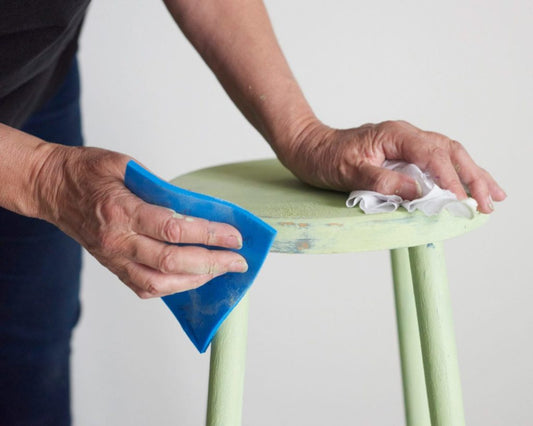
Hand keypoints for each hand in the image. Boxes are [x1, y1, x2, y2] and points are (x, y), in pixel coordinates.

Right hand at [35, 145, 247, 297]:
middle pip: (172, 261)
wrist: (50, 188)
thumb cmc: (86, 171)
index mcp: (122, 210)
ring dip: (196, 279)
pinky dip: (173, 287)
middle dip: (212, 263)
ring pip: (160, 281)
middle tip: (238, 261)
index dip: (209, 235)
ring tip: (221, 271)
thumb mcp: (122, 165)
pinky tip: (193, 279)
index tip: (234, 236)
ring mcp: (114, 258)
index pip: (174, 229)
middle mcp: (118, 240)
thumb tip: (194, 206)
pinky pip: (145, 287)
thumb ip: (157, 186)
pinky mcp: (113, 267)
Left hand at [282, 120, 505, 212]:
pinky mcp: (403, 153)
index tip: (462, 201)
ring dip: (472, 174)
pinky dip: (455, 173)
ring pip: (449, 154)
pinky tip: (466, 184)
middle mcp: (406, 135)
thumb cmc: (324, 157)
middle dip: (473, 177)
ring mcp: (406, 143)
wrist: (309, 146)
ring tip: (494, 194)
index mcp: (395, 135)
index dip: (450, 179)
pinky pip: (437, 160)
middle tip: (491, 202)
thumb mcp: (349, 172)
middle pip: (450, 152)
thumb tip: (420, 194)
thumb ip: (383, 182)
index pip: (433, 156)